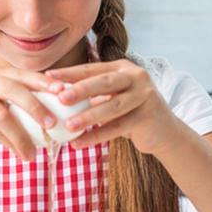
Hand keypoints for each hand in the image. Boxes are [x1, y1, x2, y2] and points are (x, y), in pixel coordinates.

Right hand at [0, 65, 56, 160]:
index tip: (64, 91)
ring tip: (35, 152)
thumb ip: (16, 108)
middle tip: (53, 123)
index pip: (23, 75)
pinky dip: (9, 144)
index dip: (44, 81)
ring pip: (4, 114)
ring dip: (23, 136)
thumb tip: (52, 122)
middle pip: (14, 89)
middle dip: (36, 106)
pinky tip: (21, 154)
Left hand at [44, 59, 183, 154]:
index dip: (70, 73)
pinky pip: (118, 128)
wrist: (164, 131)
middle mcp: (136, 77)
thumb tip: (54, 93)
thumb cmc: (130, 112)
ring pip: (112, 107)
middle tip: (59, 97)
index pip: (93, 69)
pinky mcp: (148, 116)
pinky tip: (80, 143)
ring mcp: (145, 95)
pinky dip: (97, 136)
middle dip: (80, 89)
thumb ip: (92, 93)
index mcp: (123, 68)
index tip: (48, 76)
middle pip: (104, 83)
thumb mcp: (113, 97)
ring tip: (68, 126)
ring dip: (88, 117)